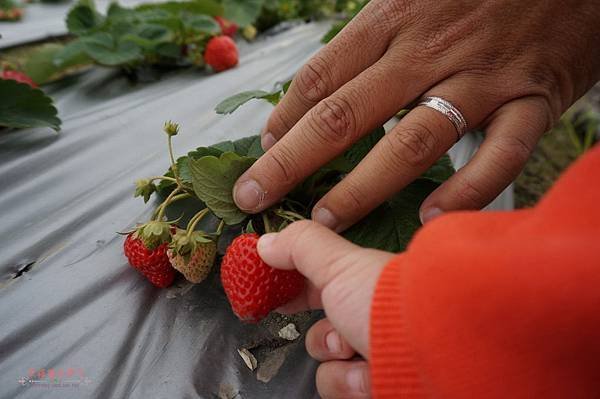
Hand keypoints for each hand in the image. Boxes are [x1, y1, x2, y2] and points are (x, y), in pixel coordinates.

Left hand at [234, 0, 599, 230]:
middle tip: (256, 195)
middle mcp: (428, 50)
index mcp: (394, 17)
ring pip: (409, 142)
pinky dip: (466, 191)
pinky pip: (498, 156)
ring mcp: (480, 78)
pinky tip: (430, 220)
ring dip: (362, 187)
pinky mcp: (531, 101)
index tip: (262, 151)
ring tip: (326, 218)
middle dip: (292, 161)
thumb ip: (370, 42)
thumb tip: (320, 92)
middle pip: (344, 115)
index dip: (284, 119)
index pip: (322, 76)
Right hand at [258, 221, 392, 397]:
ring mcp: (377, 354)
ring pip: (328, 362)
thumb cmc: (392, 304)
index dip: (297, 290)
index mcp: (367, 286)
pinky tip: (371, 374)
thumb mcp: (339, 265)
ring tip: (355, 348)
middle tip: (333, 331)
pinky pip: (342, 387)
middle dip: (323, 334)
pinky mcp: (378, 383)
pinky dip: (350, 382)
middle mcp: (374, 320)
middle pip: (324, 331)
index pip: (323, 285)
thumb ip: (301, 247)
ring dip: (335, 357)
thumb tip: (265, 242)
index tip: (275, 294)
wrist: (436, 354)